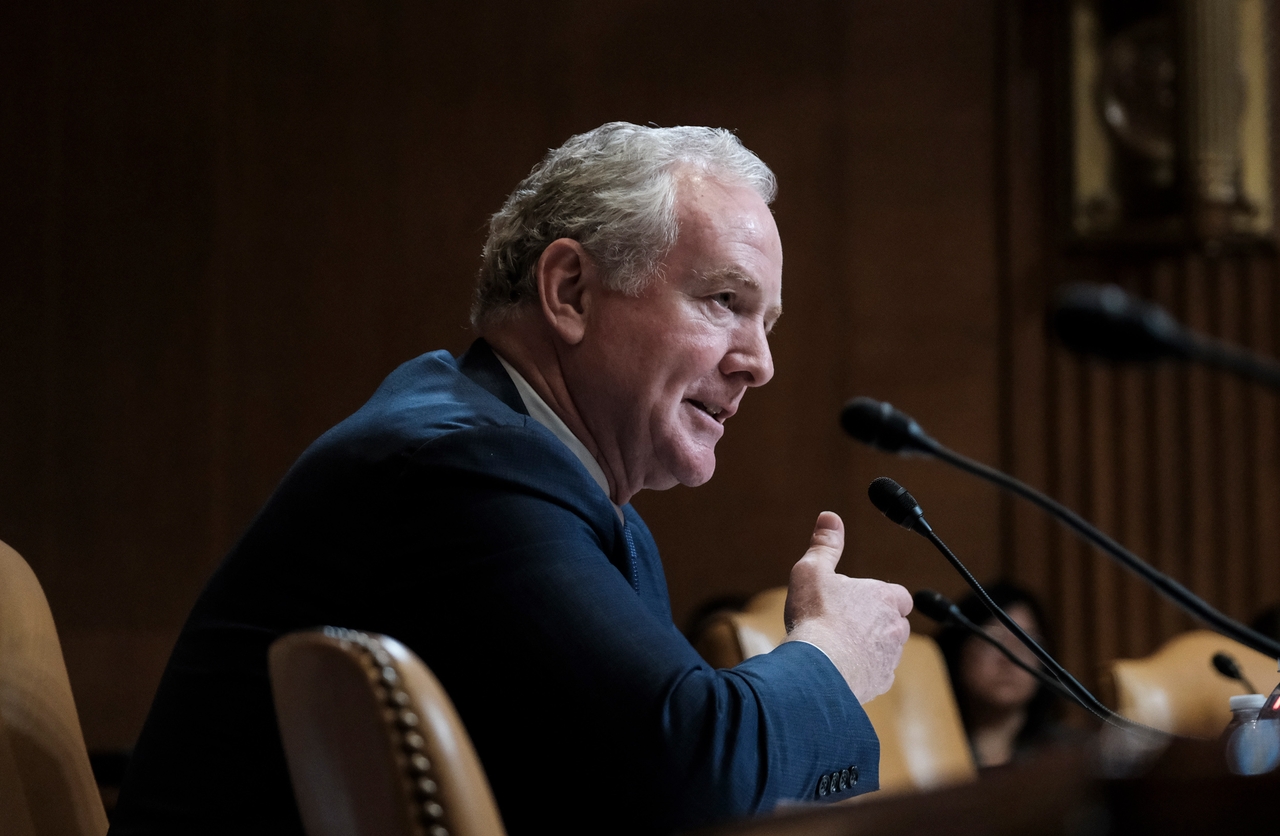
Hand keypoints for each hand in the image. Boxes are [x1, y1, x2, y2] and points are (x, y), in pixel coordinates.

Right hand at [783, 511, 912, 701]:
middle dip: (878, 623)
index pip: (899, 595)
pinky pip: (878, 675)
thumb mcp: (813, 570)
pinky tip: (842, 669)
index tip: (864, 599)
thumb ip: (825, 544)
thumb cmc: (815, 615)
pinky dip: (864, 671)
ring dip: (871, 648)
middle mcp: (895, 627)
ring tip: (841, 646)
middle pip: (896, 623)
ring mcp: (889, 658)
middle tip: (847, 622)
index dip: (883, 597)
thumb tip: (830, 517)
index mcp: (884, 597)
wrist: (818, 667)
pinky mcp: (879, 683)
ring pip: (888, 650)